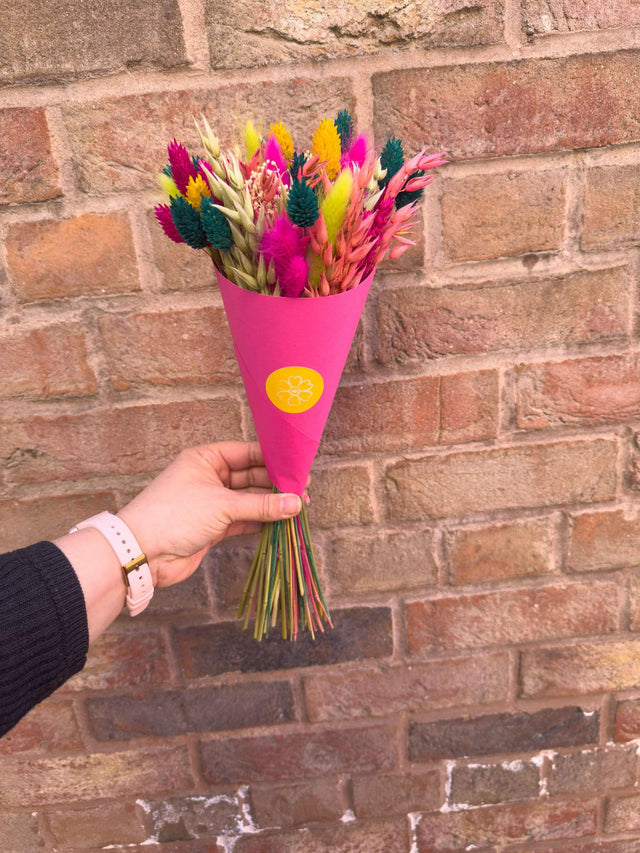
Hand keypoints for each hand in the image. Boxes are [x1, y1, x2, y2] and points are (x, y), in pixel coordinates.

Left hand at [117, 441, 301, 588]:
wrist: (142, 553)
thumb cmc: (174, 515)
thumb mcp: (222, 505)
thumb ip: (261, 506)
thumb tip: (296, 503)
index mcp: (206, 459)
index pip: (247, 452)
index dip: (273, 459)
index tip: (298, 467)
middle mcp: (210, 477)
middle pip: (251, 476)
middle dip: (276, 485)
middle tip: (304, 491)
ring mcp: (212, 502)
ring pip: (249, 499)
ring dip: (271, 505)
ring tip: (298, 508)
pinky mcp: (214, 526)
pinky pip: (244, 519)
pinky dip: (261, 521)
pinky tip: (281, 522)